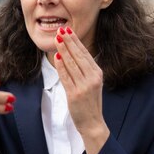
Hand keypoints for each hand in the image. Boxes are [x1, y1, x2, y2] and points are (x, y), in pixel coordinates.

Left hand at [54, 26, 109, 153]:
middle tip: (61, 30)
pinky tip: (56, 56)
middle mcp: (92, 78)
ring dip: (63, 50)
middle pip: (79, 56)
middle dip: (69, 41)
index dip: (76, 41)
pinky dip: (61, 66)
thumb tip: (73, 53)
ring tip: (57, 39)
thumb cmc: (90, 103)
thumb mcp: (92, 83)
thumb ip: (84, 70)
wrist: (93, 123)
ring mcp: (84, 86)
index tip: (69, 30)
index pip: (85, 54)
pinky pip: (66, 77)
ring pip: (72, 64)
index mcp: (97, 73)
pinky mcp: (75, 94)